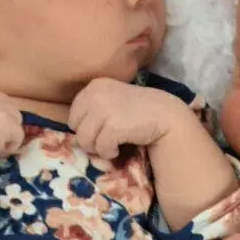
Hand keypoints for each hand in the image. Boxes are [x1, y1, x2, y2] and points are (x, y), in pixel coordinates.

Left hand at [70, 77, 185, 159]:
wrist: (166, 116)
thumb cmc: (139, 112)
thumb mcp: (112, 102)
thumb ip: (93, 111)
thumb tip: (75, 137)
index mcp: (94, 86)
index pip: (73, 115)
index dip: (85, 127)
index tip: (101, 131)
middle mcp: (96, 94)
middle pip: (75, 127)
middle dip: (89, 139)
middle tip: (106, 140)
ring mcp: (104, 109)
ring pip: (84, 140)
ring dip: (98, 148)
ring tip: (112, 145)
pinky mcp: (113, 125)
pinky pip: (100, 148)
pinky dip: (109, 153)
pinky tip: (119, 148)